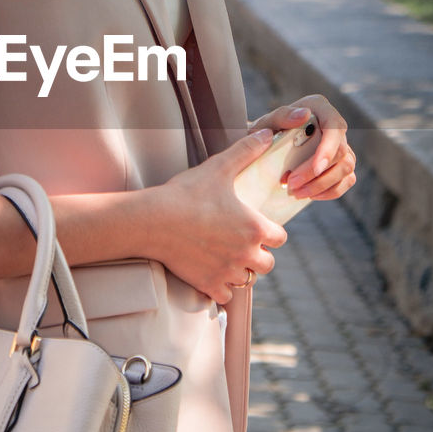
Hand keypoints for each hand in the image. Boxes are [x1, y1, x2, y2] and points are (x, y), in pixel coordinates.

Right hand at [151, 129, 287, 303]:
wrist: (152, 220)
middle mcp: (245, 254)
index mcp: (254, 227)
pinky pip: (225, 296)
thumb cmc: (186, 193)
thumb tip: (267, 134)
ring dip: (241, 271)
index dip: (270, 233)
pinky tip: (212, 274)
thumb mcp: (218, 168)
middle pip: (267, 264)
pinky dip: (221, 288)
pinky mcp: (207, 284)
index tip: (256, 226)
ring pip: (247, 280)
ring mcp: (227, 272)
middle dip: (258, 255)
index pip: (280, 238)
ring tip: (227, 258)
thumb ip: (246, 151)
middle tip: (241, 244)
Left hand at [248, 96, 355, 201]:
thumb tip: (304, 114)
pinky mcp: (340, 164)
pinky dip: (331, 191)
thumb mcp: (266, 122)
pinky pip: (347, 179)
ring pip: (346, 168)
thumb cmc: (263, 132)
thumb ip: (282, 115)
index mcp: (319, 109)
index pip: (334, 127)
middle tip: (291, 184)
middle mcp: (333, 126)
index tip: (315, 168)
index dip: (329, 149)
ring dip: (323, 184)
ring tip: (297, 192)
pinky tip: (311, 195)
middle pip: (340, 152)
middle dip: (317, 173)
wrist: (261, 147)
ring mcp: (340, 146)